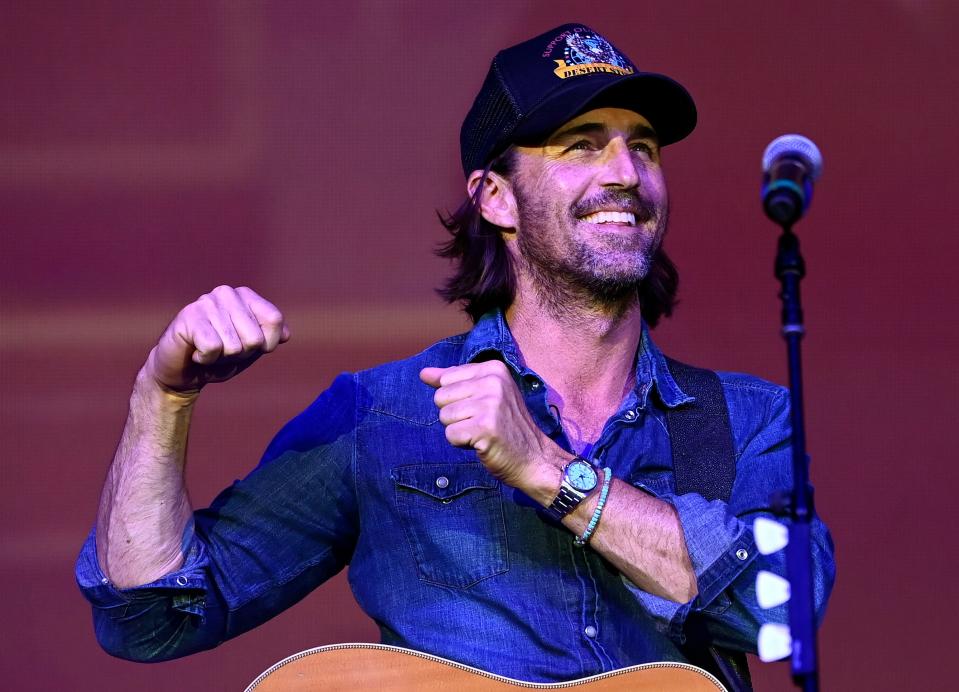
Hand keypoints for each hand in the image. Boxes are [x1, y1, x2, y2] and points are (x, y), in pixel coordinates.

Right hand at [144, 285, 289, 394]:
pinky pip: (213, 348)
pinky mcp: (189, 316)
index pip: (274, 320)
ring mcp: (207, 302)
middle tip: (222, 351)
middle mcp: (227, 293)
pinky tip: (196, 352)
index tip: (246, 346)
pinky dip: (206, 359)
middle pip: (255, 338)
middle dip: (241, 354)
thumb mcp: (252, 349)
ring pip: (234, 346)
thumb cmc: (220, 359)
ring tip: (208, 350)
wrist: (182, 373)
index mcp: (246, 296)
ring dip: (222, 358)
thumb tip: (286, 335)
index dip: (265, 344)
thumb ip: (270, 338)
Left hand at [420, 361, 561, 488]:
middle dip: (454, 415)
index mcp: (493, 368)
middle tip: (481, 422)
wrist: (534, 457)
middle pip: (441, 397)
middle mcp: (493, 381)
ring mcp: (490, 403)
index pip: (446, 379)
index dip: (456, 399)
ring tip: (481, 432)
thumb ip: (453, 381)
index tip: (481, 407)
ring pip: (444, 416)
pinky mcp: (485, 426)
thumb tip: (423, 373)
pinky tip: (481, 442)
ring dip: (458, 429)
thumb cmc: (505, 426)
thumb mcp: (484, 394)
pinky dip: (461, 443)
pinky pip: (450, 435)